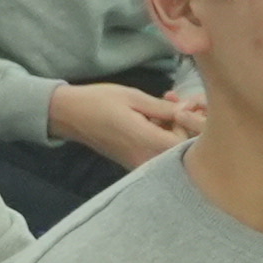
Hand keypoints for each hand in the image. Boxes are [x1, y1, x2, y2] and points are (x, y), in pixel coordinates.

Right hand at [47, 80, 202, 169]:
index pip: (187, 141)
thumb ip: (165, 108)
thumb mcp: (135, 98)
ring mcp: (140, 164)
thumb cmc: (100, 101)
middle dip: (185, 122)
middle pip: (182, 148)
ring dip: (174, 127)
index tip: (185, 102)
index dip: (192, 121)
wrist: (70, 115)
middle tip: (174, 98)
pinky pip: (159, 152)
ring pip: (171, 150)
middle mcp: (146, 159)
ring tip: (165, 101)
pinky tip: (155, 115)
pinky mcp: (135, 163)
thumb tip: (190, 109)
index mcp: (147, 142)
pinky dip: (163, 134)